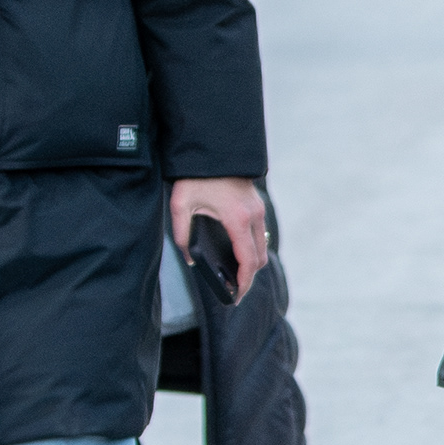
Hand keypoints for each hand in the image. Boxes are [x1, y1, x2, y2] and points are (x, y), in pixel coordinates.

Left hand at [170, 176, 272, 299]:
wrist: (213, 148)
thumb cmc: (196, 175)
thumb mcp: (181, 204)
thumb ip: (182, 234)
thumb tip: (190, 258)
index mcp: (238, 220)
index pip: (248, 261)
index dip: (243, 283)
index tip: (235, 296)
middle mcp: (254, 216)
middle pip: (259, 258)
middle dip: (248, 278)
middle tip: (233, 290)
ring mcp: (258, 210)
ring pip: (262, 247)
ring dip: (251, 263)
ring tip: (235, 275)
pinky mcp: (256, 205)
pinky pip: (260, 234)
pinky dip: (252, 248)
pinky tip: (237, 253)